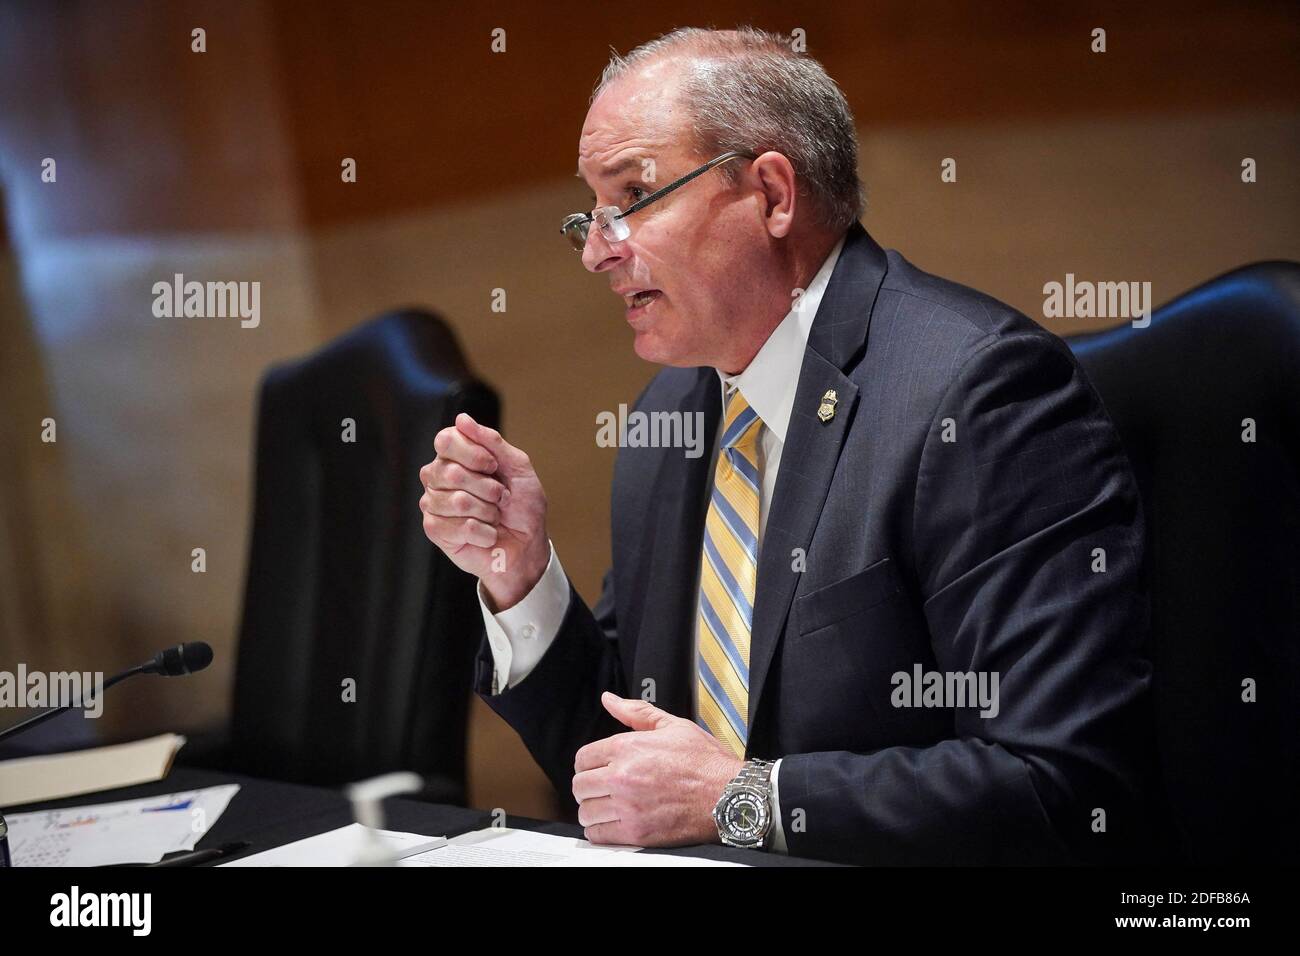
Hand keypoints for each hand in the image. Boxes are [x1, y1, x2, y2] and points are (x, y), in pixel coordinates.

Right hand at [418, 413, 548, 609]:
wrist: (527, 545)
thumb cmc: (522, 505)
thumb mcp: (517, 467)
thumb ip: (492, 441)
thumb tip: (462, 419)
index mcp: (455, 456)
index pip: (446, 440)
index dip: (474, 453)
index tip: (494, 466)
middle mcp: (438, 476)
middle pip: (451, 472)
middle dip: (487, 488)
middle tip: (500, 498)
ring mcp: (433, 503)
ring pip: (457, 501)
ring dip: (488, 512)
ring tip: (494, 516)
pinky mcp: (435, 529)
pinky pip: (460, 526)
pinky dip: (484, 532)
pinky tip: (487, 534)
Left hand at [573, 692, 743, 846]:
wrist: (728, 795)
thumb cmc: (705, 762)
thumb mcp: (673, 725)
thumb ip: (635, 712)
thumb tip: (609, 700)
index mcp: (627, 747)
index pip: (582, 758)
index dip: (588, 764)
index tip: (597, 769)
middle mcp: (622, 776)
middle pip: (579, 786)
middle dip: (588, 787)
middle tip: (602, 788)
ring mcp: (628, 806)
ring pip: (586, 812)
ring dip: (593, 810)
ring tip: (607, 807)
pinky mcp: (636, 832)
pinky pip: (598, 835)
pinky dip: (600, 831)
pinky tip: (613, 823)